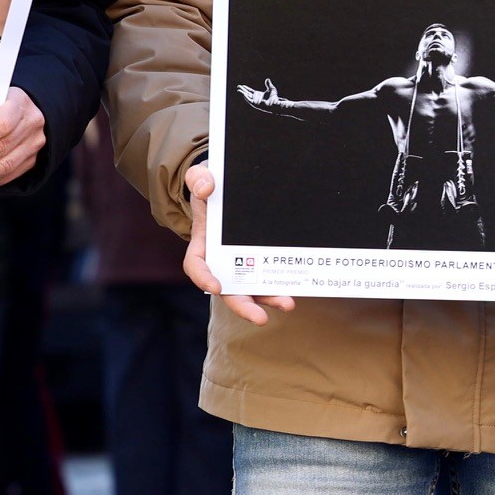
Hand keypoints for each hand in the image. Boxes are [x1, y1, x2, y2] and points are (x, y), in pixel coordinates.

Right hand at [180, 163, 293, 326]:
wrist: (227, 187)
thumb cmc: (211, 185)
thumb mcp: (201, 176)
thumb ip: (199, 179)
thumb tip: (206, 188)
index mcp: (203, 243)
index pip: (197, 267)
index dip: (204, 278)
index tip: (215, 287)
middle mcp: (222, 259)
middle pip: (229, 290)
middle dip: (244, 305)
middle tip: (261, 318)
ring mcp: (242, 261)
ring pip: (253, 287)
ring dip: (269, 298)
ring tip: (288, 303)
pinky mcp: (261, 257)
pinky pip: (270, 273)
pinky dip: (281, 282)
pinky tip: (297, 286)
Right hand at [235, 80, 277, 107]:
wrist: (275, 103)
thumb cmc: (274, 97)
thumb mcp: (271, 89)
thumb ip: (268, 84)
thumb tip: (267, 79)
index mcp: (258, 95)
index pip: (250, 91)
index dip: (246, 88)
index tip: (242, 85)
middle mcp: (256, 98)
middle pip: (247, 93)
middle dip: (242, 90)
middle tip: (238, 87)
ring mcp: (255, 101)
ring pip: (247, 97)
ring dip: (242, 93)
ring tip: (238, 90)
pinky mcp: (255, 103)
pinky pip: (249, 100)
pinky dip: (245, 97)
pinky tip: (243, 93)